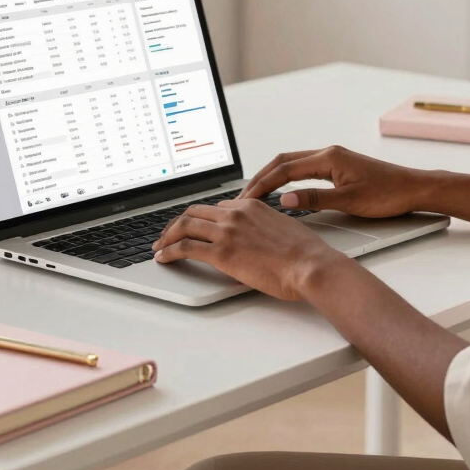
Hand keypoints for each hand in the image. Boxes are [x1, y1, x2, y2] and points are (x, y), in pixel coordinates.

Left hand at [152, 198, 344, 299]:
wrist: (310, 265)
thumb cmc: (304, 253)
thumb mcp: (282, 228)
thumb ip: (262, 227)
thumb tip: (254, 238)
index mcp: (251, 205)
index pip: (216, 207)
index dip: (200, 218)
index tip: (193, 227)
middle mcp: (236, 213)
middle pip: (195, 212)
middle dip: (177, 224)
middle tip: (168, 236)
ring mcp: (227, 231)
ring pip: (184, 226)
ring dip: (167, 237)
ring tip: (159, 248)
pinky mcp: (222, 253)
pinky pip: (185, 247)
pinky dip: (169, 251)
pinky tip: (164, 258)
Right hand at [240, 145, 435, 218]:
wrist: (413, 188)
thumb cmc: (388, 194)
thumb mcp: (349, 201)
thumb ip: (314, 200)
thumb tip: (284, 200)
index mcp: (328, 158)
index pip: (285, 169)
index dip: (263, 184)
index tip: (247, 198)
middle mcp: (328, 153)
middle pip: (283, 161)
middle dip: (261, 177)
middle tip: (244, 196)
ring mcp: (333, 158)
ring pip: (292, 163)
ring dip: (273, 176)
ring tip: (257, 193)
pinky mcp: (338, 166)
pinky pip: (304, 168)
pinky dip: (287, 177)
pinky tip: (282, 190)